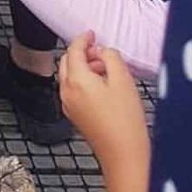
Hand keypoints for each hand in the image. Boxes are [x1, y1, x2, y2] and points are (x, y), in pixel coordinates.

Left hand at [58, 32, 148, 168]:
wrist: (123, 156)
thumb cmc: (125, 122)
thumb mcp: (123, 80)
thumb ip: (110, 57)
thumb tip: (101, 51)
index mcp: (76, 79)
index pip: (73, 50)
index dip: (83, 38)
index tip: (91, 34)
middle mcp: (66, 91)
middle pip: (67, 61)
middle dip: (81, 53)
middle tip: (100, 52)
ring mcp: (68, 105)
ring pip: (69, 75)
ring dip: (83, 67)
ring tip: (105, 71)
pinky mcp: (74, 116)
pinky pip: (73, 89)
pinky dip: (82, 81)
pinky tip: (101, 87)